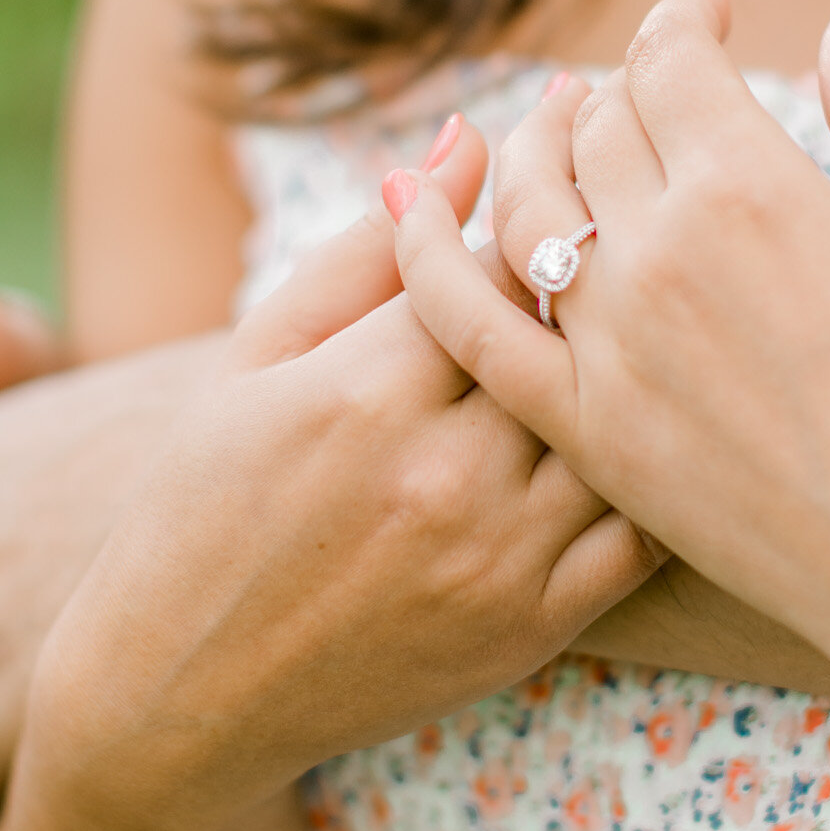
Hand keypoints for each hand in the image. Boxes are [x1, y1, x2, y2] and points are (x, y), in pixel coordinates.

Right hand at [18, 120, 658, 830]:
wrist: (180, 691)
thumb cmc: (204, 504)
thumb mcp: (259, 358)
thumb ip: (370, 252)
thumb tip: (468, 138)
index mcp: (365, 389)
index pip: (507, 261)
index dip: (545, 207)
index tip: (563, 174)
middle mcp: (442, 474)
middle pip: (574, 338)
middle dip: (600, 279)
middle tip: (626, 239)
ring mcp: (496, 560)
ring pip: (618, 429)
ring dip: (634, 373)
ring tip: (647, 330)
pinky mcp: (530, 629)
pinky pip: (637, 535)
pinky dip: (650, 477)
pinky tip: (645, 438)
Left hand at [386, 0, 829, 739]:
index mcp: (749, 187)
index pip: (671, 61)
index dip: (684, 20)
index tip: (708, 13)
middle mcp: (658, 256)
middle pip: (597, 129)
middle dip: (621, 89)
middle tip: (651, 92)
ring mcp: (609, 349)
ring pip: (526, 206)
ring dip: (535, 148)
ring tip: (561, 130)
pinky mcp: (587, 432)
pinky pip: (468, 327)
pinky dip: (426, 255)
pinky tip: (409, 204)